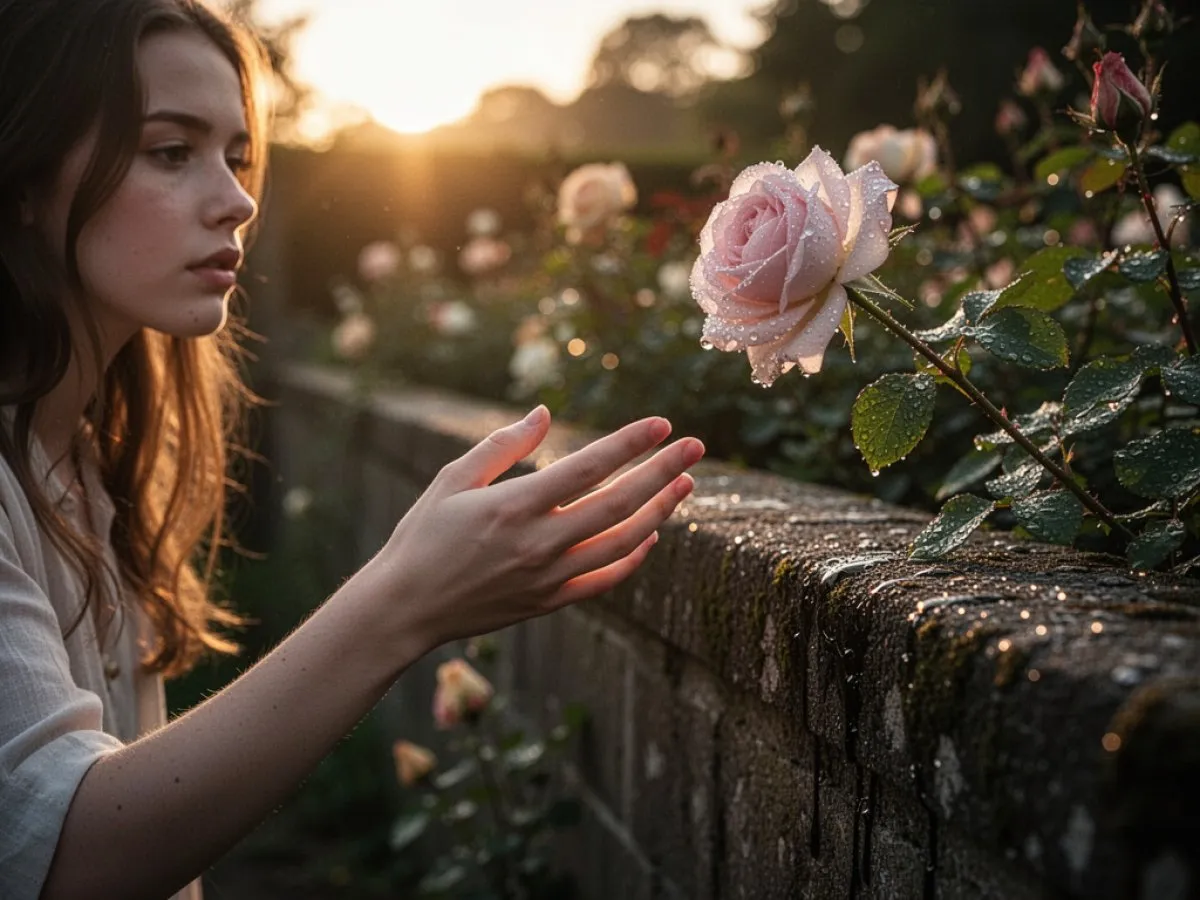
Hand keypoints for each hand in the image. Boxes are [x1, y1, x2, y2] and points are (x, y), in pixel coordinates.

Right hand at [367, 406, 703, 654]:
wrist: (405, 608)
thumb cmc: (423, 536)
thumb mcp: (452, 479)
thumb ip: (503, 445)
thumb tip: (545, 413)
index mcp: (514, 505)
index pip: (589, 466)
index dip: (630, 442)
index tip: (662, 424)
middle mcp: (539, 542)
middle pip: (619, 502)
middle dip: (663, 471)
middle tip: (696, 446)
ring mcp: (548, 576)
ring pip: (623, 542)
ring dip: (660, 512)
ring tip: (686, 485)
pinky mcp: (549, 602)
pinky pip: (604, 580)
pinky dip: (633, 558)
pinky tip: (650, 536)